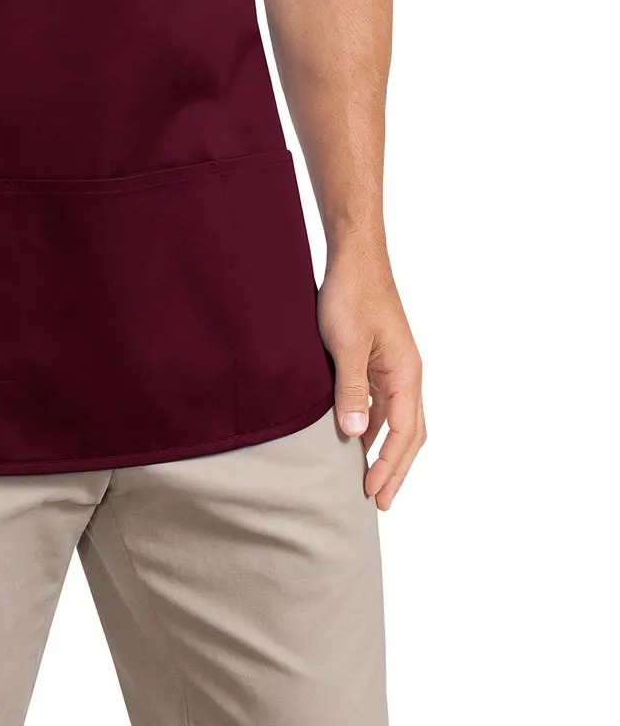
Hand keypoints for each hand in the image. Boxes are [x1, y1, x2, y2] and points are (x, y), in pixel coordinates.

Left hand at [318, 242, 424, 509]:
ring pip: (396, 418)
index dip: (389, 467)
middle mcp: (407, 373)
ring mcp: (394, 365)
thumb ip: (351, 390)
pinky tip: (355, 434)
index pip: (404, 434)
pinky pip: (382, 401)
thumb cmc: (353, 294)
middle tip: (377, 500)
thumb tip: (354, 436)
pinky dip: (372, 424)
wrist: (354, 255)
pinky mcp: (380, 356)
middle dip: (395, 468)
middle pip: (409, 433)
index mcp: (406, 374)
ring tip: (367, 476)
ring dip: (384, 448)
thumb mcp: (346, 345)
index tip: (373, 494)